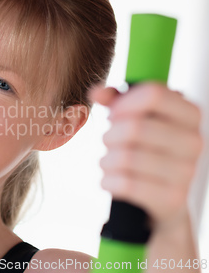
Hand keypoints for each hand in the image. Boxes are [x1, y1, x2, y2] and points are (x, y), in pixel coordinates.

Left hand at [90, 83, 202, 227]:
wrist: (164, 196)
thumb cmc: (148, 147)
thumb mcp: (135, 117)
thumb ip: (115, 99)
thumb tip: (96, 92)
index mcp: (190, 113)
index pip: (153, 94)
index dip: (123, 102)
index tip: (113, 114)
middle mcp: (194, 141)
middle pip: (135, 127)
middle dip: (110, 135)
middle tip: (107, 141)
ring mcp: (186, 171)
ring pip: (127, 158)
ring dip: (106, 160)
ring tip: (107, 161)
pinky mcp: (173, 198)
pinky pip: (126, 185)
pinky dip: (108, 181)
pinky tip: (109, 180)